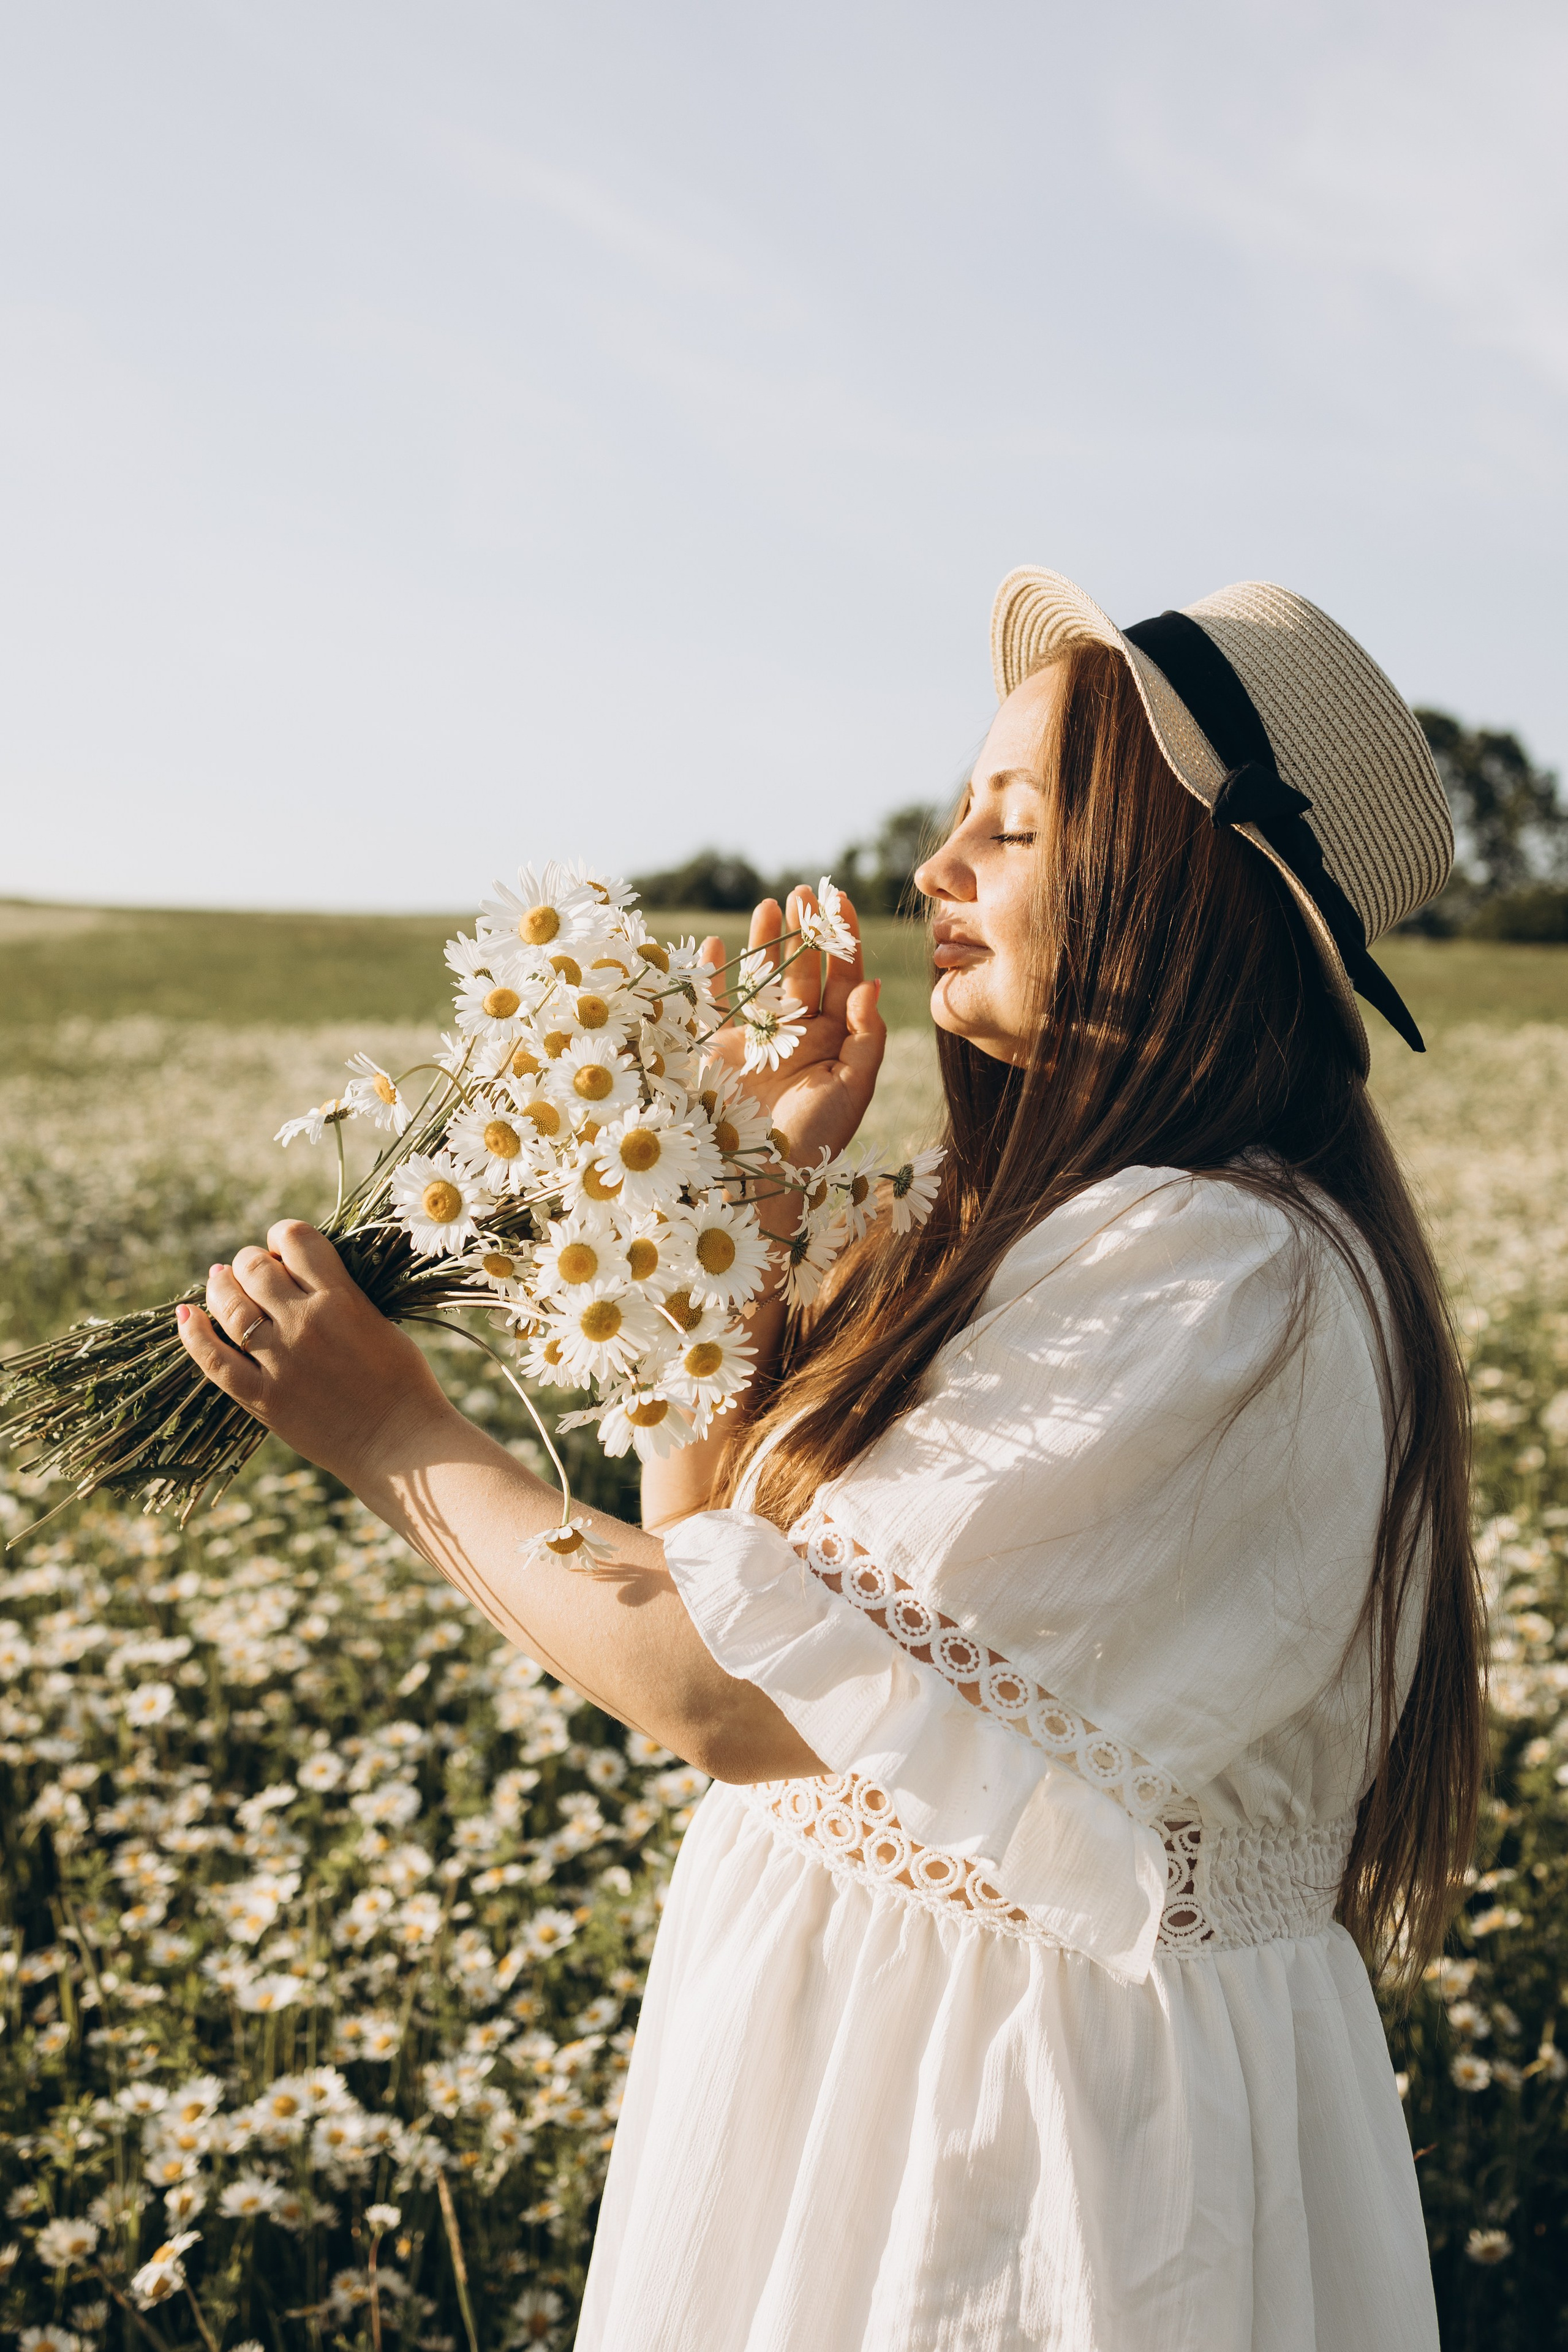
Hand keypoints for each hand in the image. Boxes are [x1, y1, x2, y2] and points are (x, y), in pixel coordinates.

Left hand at [175, 1221, 458, 1488]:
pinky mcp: (262, 1398)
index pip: (295, 1238)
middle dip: (250, 1262)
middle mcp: (304, 1322)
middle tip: (254, 1273)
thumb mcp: (379, 1321)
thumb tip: (300, 1276)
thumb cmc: (404, 1383)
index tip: (283, 1249)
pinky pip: (213, 1359)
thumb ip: (341, 1295)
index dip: (282, 1236)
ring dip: (220, 1287)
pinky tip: (187, 1317)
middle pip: (254, 1267)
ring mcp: (279, 1360)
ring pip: (229, 1305)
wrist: (401, 1444)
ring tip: (221, 1283)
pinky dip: (194, 1334)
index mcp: (340, 1298)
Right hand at [699, 887, 884, 1215]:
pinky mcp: (718, 1047)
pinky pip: (712, 1003)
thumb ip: (866, 1038)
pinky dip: (711, 975)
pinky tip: (716, 947)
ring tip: (771, 905)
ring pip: (762, 977)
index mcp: (835, 1039)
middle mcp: (797, 1033)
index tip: (843, 901)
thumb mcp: (852, 1090)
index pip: (845, 978)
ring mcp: (756, 1037)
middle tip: (805, 893)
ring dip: (765, 942)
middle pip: (804, 970)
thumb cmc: (813, 1141)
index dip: (844, 940)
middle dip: (805, 931)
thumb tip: (871, 983)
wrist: (760, 1178)